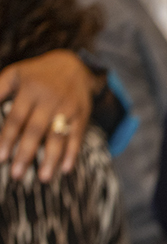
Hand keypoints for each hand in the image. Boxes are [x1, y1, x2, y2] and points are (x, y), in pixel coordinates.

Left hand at [0, 49, 97, 181]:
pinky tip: (65, 169)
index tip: (1, 158)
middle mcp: (50, 99)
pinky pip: (77, 137)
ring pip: (58, 137)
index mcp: (29, 89)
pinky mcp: (82, 116)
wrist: (74, 65)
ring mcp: (68, 108)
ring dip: (51, 159)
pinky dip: (72, 153)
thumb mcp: (14, 75)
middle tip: (16, 174)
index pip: (16, 118)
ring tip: (44, 178)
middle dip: (26, 154)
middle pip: (36, 130)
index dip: (7, 139)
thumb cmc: (37, 75)